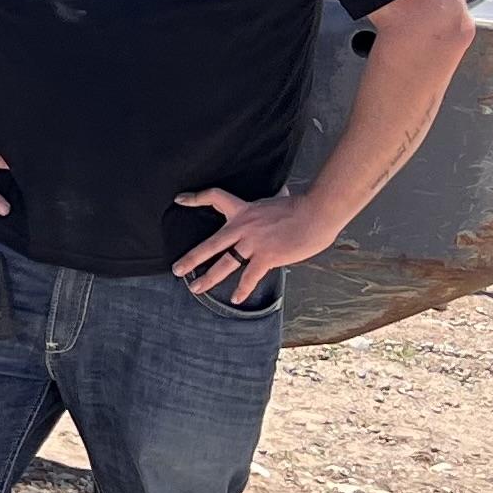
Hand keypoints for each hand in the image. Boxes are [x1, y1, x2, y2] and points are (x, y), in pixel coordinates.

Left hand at [172, 187, 339, 304]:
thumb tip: (282, 194)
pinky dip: (243, 288)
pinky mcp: (267, 256)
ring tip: (196, 289)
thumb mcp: (277, 199)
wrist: (316, 213)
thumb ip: (271, 203)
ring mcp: (253, 243)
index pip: (214, 197)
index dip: (195, 197)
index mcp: (243, 210)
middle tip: (177, 270)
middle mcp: (242, 227)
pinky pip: (250, 276)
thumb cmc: (301, 206)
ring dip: (209, 278)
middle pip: (210, 244)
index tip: (180, 200)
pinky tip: (236, 298)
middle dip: (192, 259)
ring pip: (225, 264)